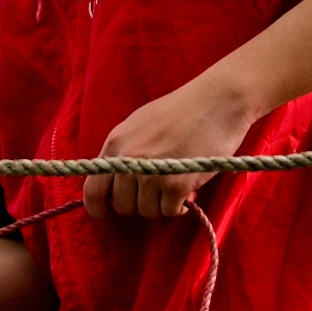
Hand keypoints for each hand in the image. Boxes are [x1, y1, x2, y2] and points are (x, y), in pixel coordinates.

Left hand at [85, 74, 261, 221]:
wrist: (219, 98)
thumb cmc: (184, 109)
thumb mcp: (141, 124)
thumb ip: (125, 151)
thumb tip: (118, 184)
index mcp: (116, 143)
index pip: (92, 190)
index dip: (98, 207)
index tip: (108, 211)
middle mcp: (129, 159)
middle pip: (122, 206)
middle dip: (139, 204)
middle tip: (158, 192)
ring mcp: (151, 173)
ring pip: (147, 212)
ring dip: (162, 205)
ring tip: (176, 187)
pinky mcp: (176, 184)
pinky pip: (169, 211)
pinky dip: (180, 207)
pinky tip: (189, 192)